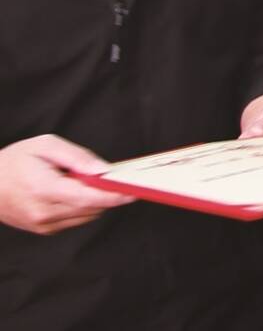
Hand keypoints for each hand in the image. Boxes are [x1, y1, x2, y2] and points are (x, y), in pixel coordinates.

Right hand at [0, 135, 133, 234]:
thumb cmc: (13, 162)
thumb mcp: (45, 146)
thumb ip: (77, 158)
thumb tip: (104, 170)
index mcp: (44, 189)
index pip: (89, 197)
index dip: (115, 195)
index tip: (135, 190)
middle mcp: (44, 212)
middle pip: (93, 208)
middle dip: (110, 194)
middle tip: (118, 178)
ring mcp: (43, 224)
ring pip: (87, 215)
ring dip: (96, 200)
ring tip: (84, 181)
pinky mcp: (44, 229)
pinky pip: (76, 219)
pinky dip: (83, 206)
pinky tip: (73, 191)